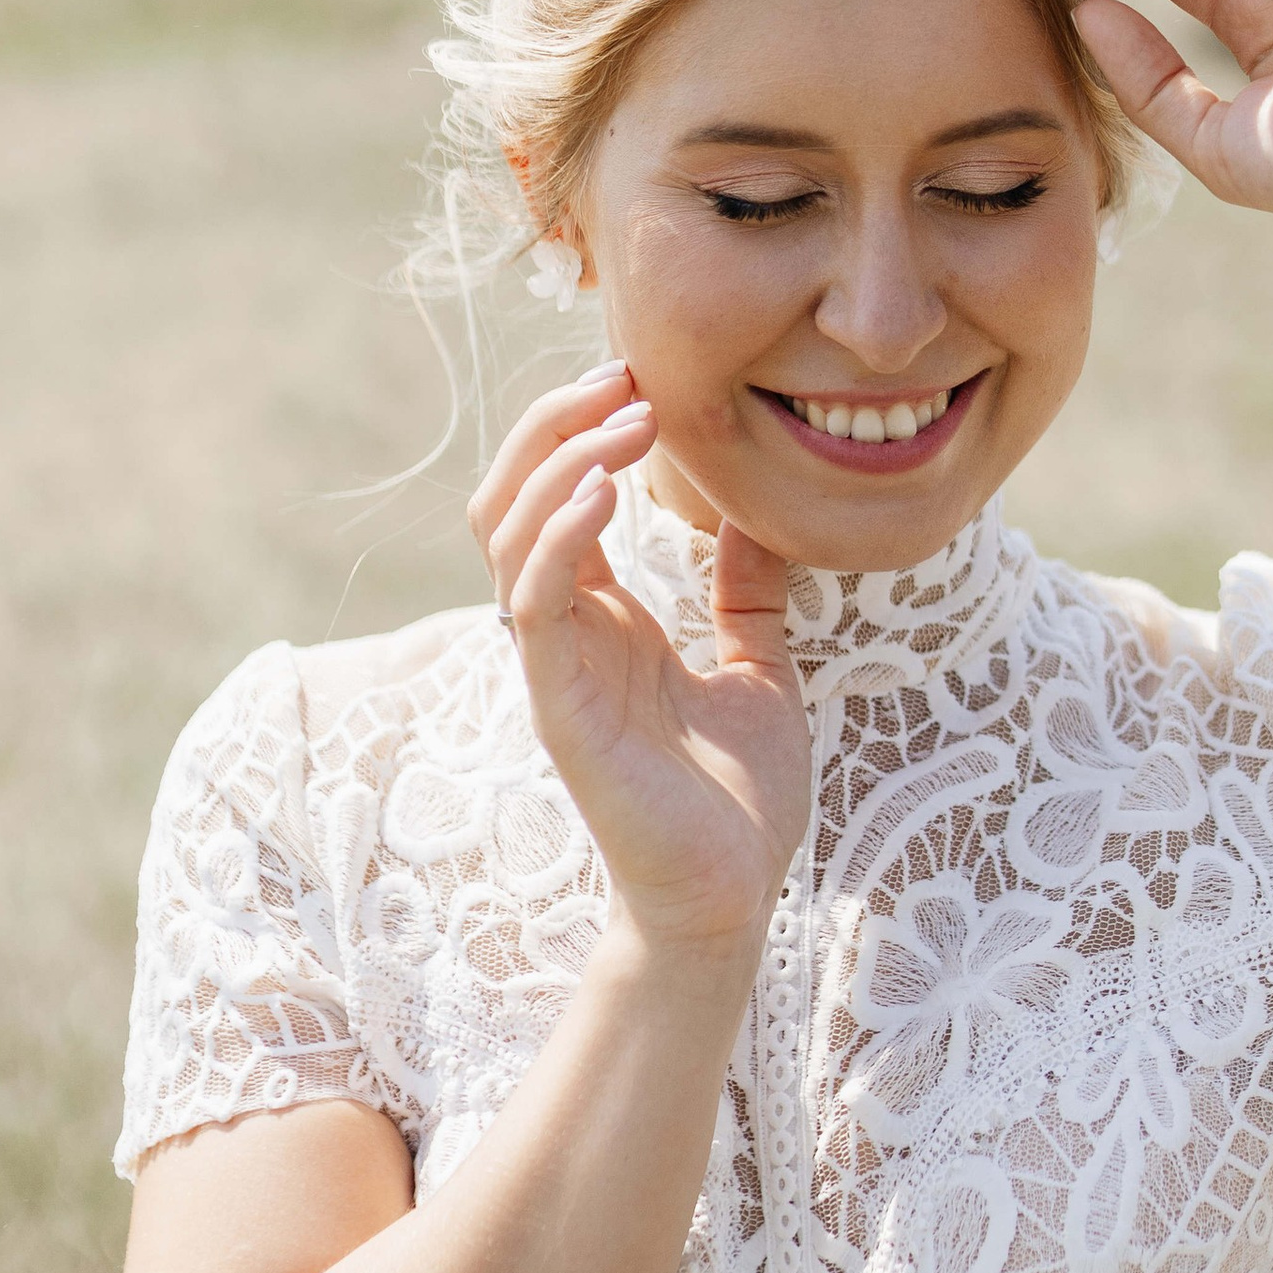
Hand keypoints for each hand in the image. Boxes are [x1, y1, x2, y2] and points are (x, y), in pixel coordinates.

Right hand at [471, 365, 812, 970]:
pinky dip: (558, 537)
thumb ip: (748, 595)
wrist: (733, 897)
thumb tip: (765, 517)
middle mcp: (566, 631)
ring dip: (560, 461)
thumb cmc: (740, 800)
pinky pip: (533, 603)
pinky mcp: (560, 705)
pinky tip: (602, 495)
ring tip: (625, 419)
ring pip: (508, 535)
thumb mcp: (760, 668)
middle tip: (621, 374)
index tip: (639, 377)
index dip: (581, 428)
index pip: (557, 497)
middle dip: (554, 424)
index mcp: (605, 618)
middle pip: (510, 497)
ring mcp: (555, 665)